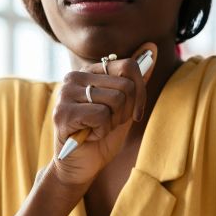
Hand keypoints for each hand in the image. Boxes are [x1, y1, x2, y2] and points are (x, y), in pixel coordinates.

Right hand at [51, 43, 157, 186]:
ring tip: (98, 130)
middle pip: (126, 85)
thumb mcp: (125, 107)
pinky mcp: (63, 112)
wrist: (80, 167)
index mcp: (89, 72)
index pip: (128, 66)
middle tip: (109, 124)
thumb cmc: (101, 138)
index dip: (140, 93)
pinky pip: (101, 115)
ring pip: (115, 99)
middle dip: (126, 112)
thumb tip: (152, 48)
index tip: (135, 114)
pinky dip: (102, 131)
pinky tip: (90, 136)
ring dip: (114, 122)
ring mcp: (66, 94)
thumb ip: (135, 80)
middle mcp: (75, 77)